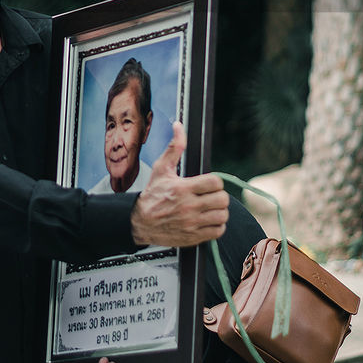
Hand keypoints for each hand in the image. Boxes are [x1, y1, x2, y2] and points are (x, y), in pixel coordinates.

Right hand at [130, 121, 228, 246]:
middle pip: (222, 199)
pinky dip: (217, 226)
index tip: (209, 184)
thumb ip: (174, 147)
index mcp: (183, 188)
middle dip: (219, 196)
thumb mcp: (161, 168)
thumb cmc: (152, 195)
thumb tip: (178, 126)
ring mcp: (192, 223)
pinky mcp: (193, 236)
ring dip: (219, 211)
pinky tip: (208, 220)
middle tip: (211, 196)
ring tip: (211, 208)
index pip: (216, 182)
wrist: (140, 222)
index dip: (215, 182)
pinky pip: (218, 231)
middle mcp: (189, 206)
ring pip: (222, 215)